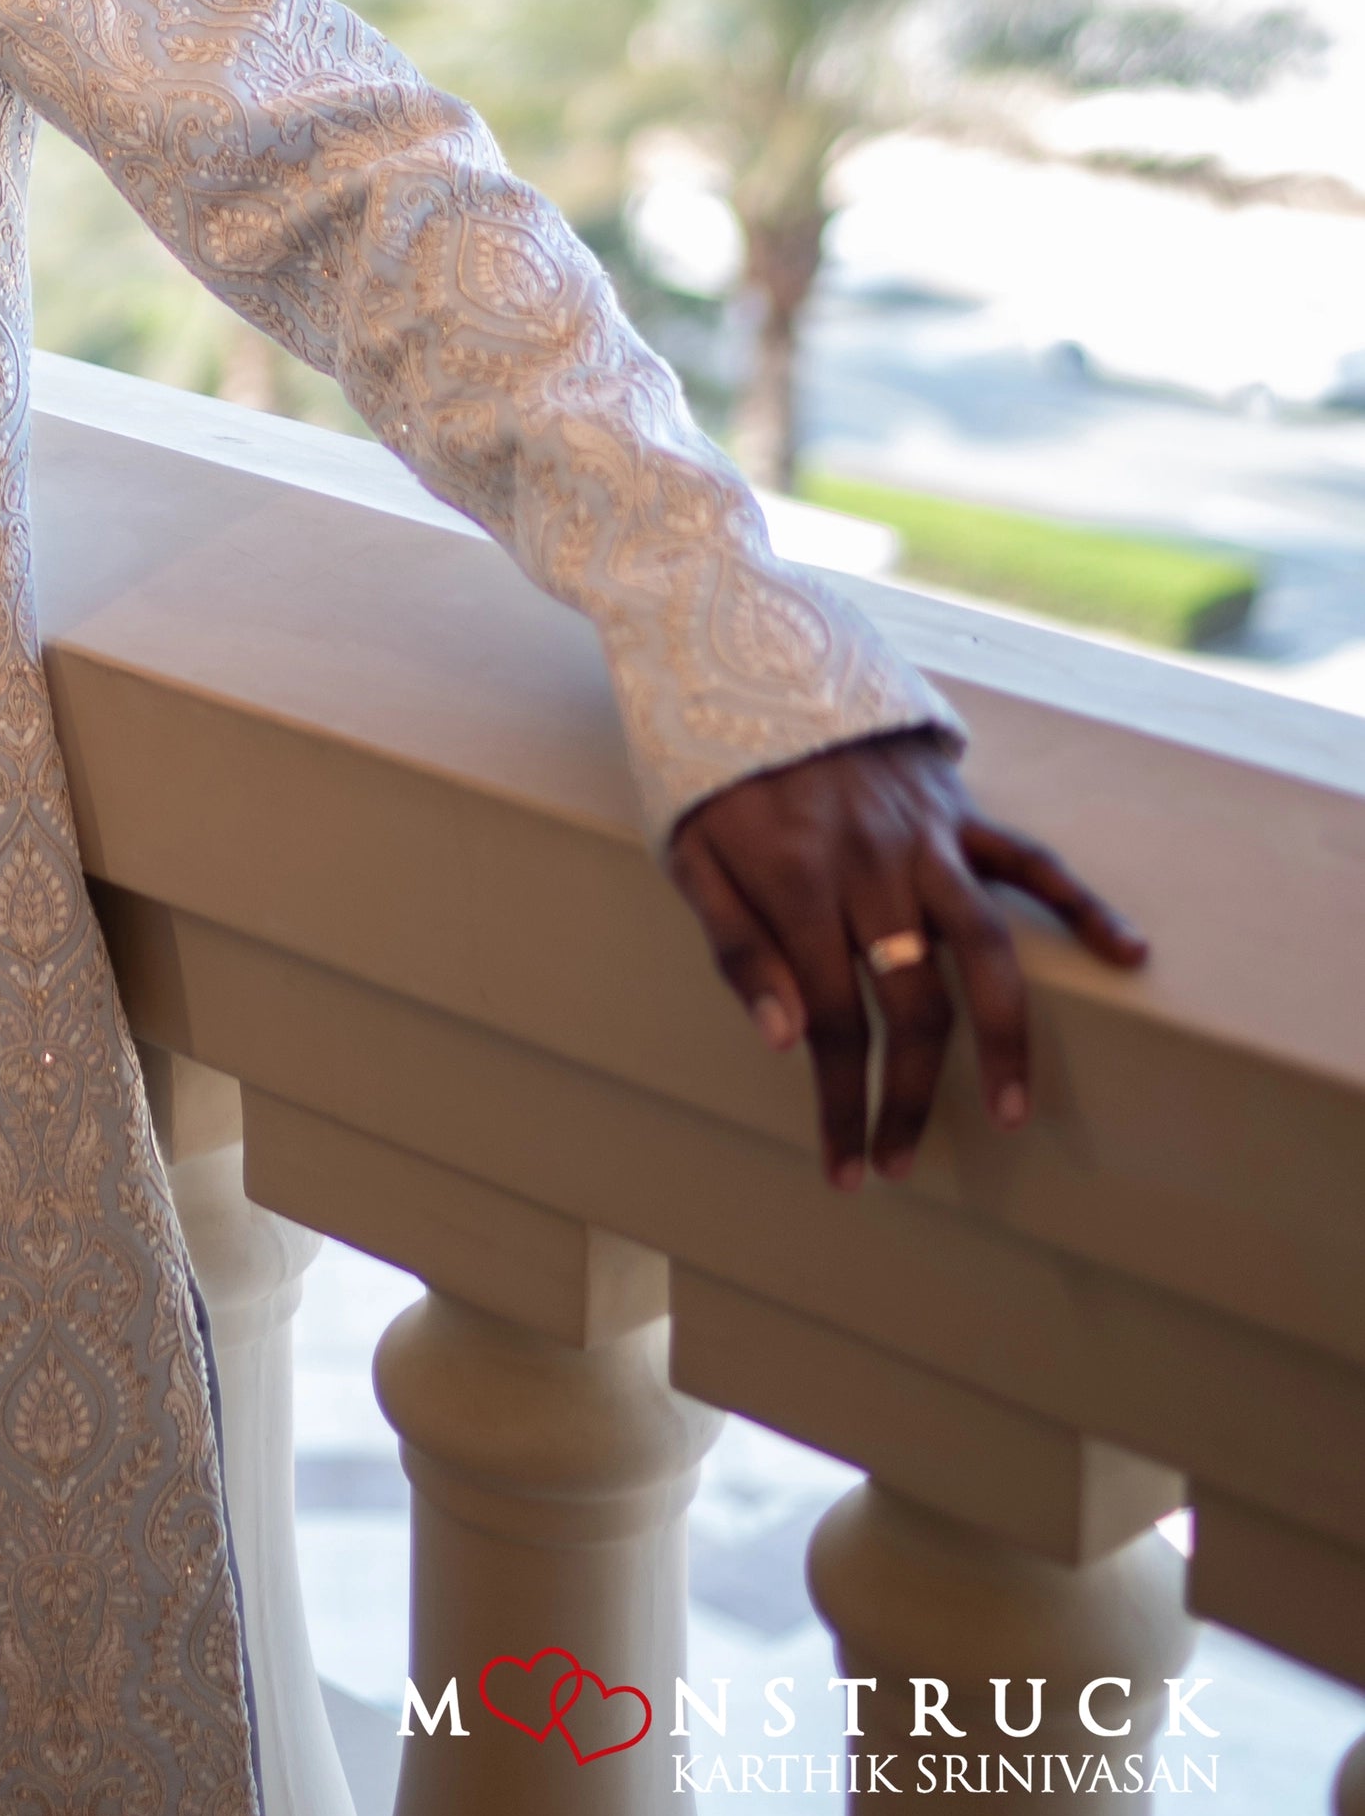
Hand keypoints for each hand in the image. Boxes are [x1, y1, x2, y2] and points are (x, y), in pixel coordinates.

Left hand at [668, 725, 1145, 1186]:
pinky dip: (1084, 903)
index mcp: (798, 883)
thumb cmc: (707, 763)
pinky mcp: (958, 807)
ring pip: (985, 947)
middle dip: (911, 1096)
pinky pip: (1031, 859)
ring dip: (1005, 1034)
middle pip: (912, 1005)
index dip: (842, 1103)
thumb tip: (787, 1042)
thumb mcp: (687, 853)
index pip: (834, 1024)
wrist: (743, 648)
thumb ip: (735, 949)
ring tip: (1013, 1107)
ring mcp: (925, 837)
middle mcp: (873, 867)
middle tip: (905, 1162)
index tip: (846, 1168)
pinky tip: (1129, 951)